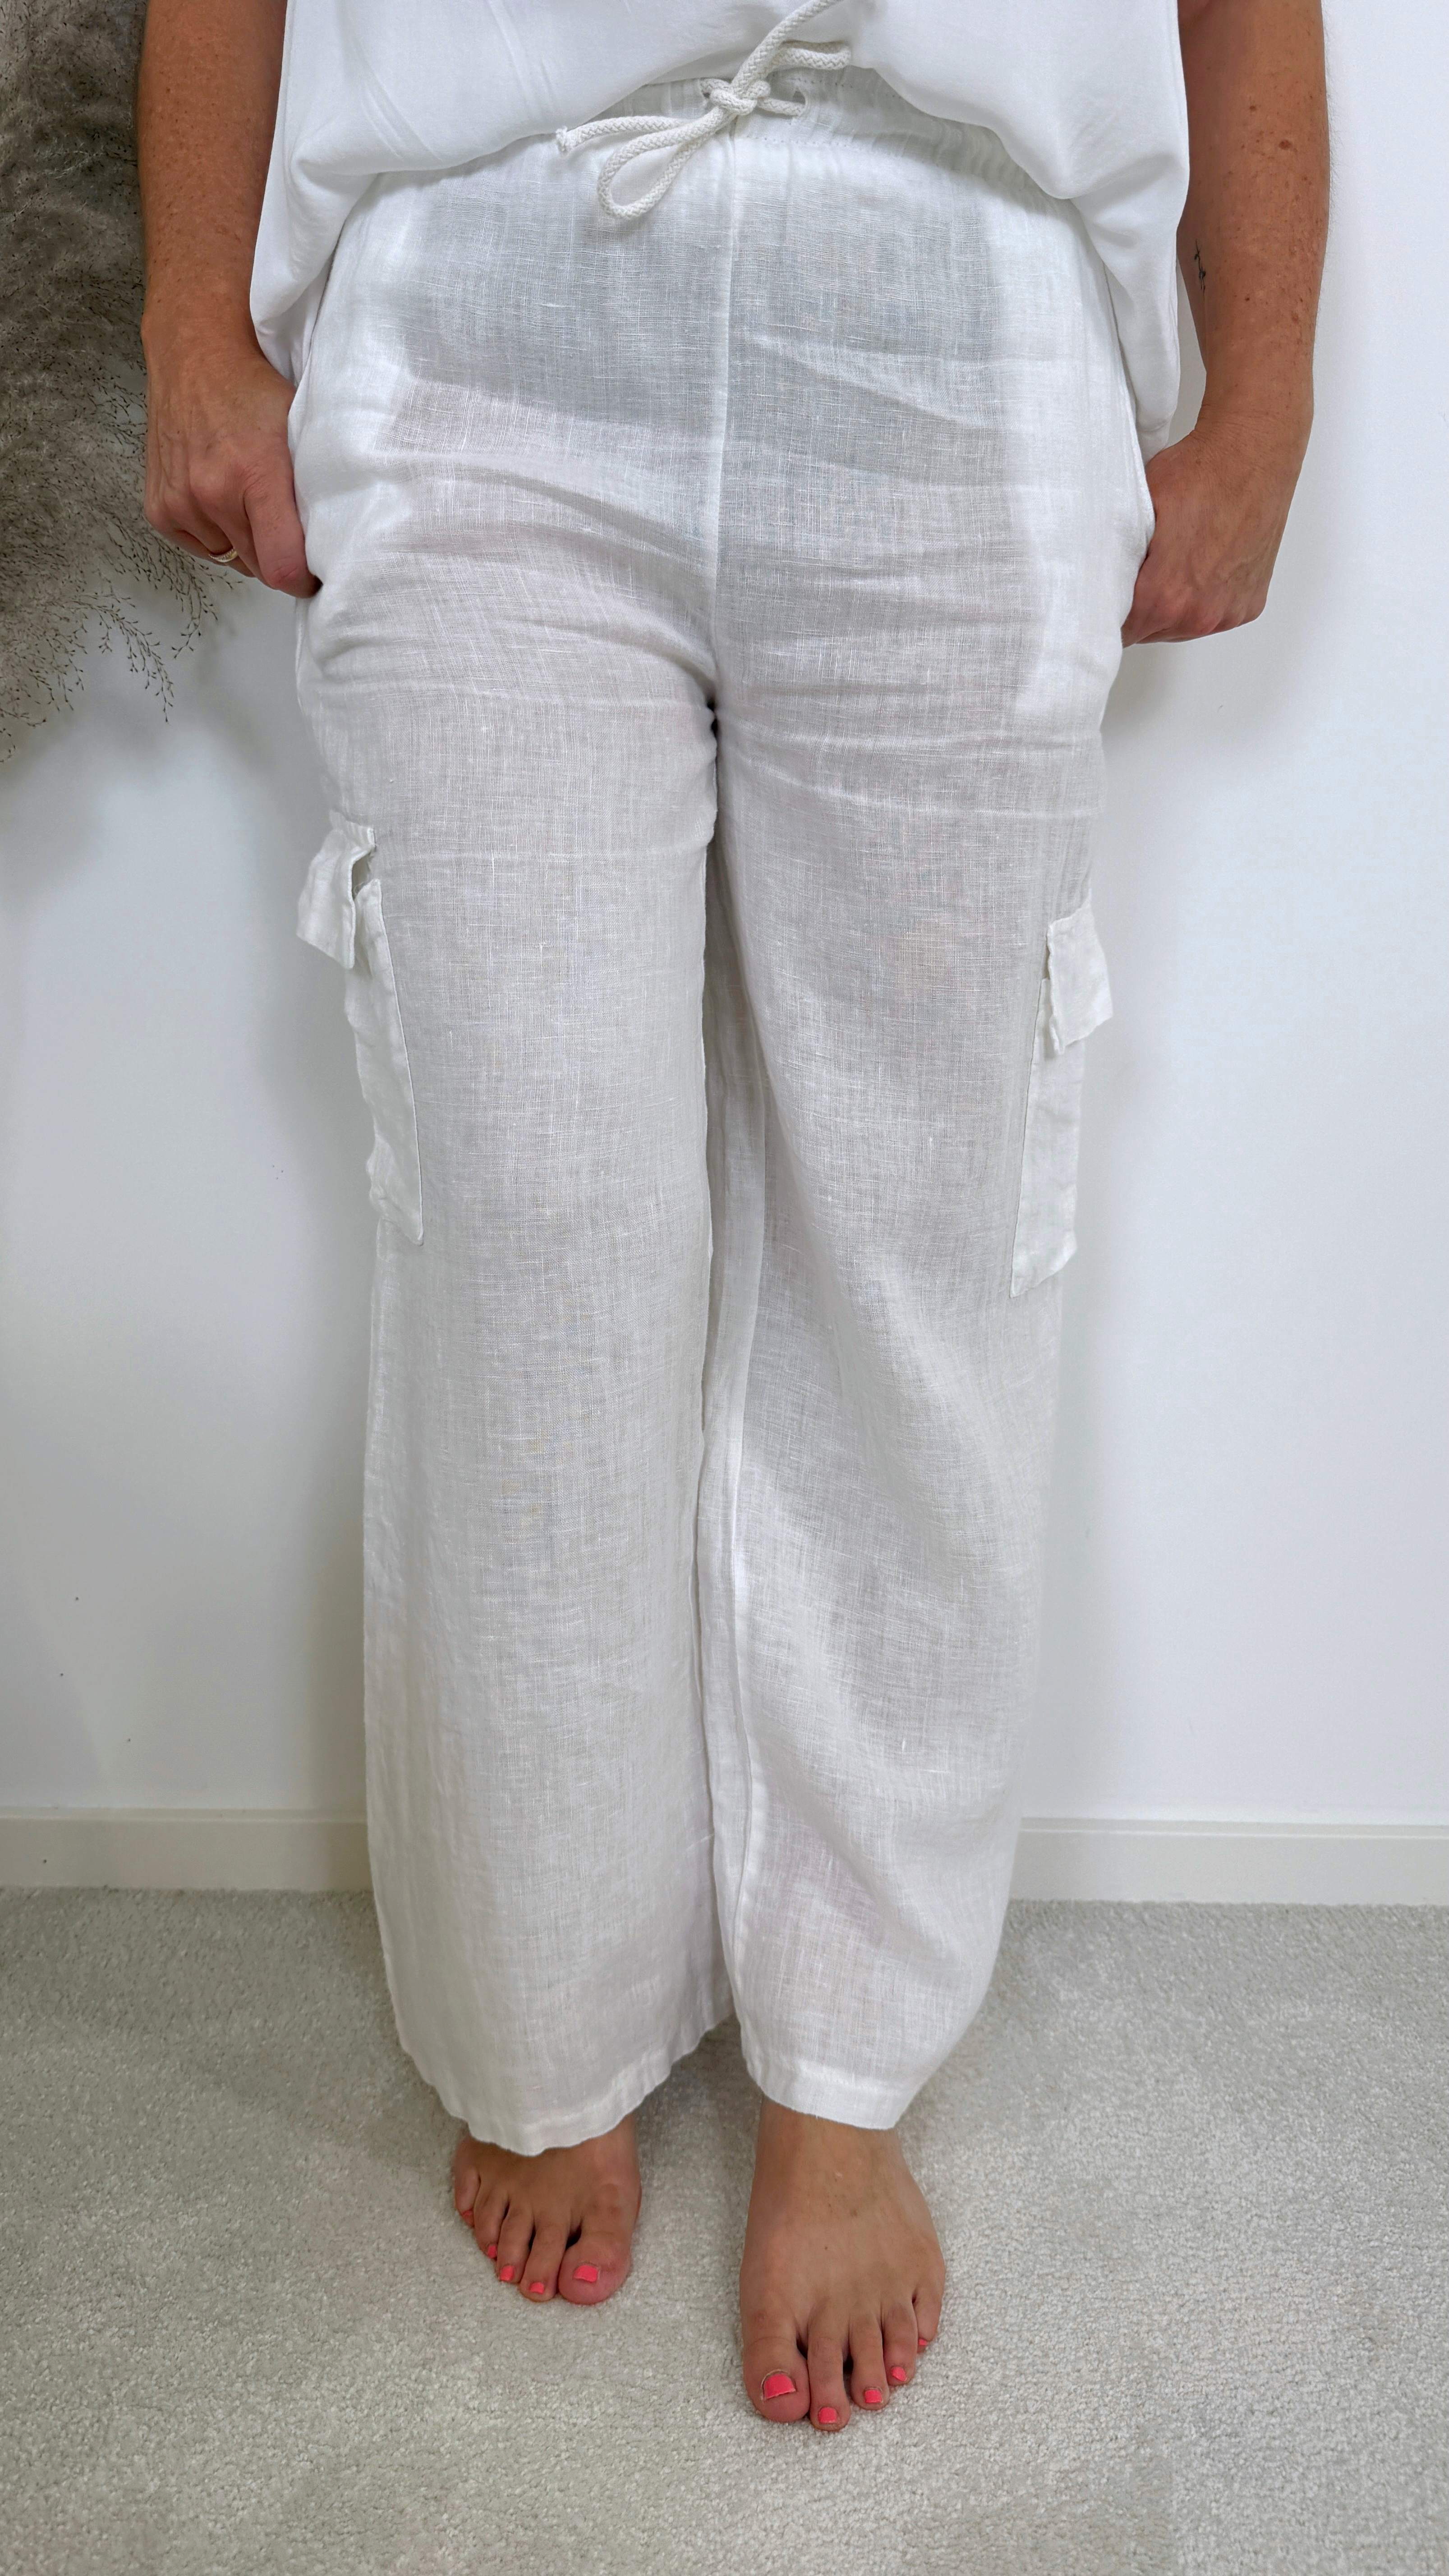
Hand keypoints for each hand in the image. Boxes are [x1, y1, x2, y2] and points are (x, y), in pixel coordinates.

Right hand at [142, 308, 317, 596]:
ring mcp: (181, 502)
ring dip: (245, 540)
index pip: (283, 569)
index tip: (314, 571)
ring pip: (231, 557)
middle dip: (277, 553)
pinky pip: (201, 546)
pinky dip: (216, 532)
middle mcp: (211, 494)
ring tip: (248, 497)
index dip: (304, 579)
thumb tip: (331, 547)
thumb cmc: (254, 391)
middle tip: (284, 521)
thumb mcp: (300, 434)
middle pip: (259, 567)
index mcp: (255, 475)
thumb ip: (314, 492)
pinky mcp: (160, 508)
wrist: (196, 356)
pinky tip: (221, 497)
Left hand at [1122, 410, 1307, 644]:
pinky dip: (1205, 599)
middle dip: (1140, 610)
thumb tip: (1097, 581)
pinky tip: (1204, 565)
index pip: (1120, 632)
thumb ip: (1117, 559)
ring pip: (1181, 627)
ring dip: (1173, 607)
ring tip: (1176, 565)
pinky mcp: (1249, 604)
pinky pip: (1214, 616)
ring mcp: (1228, 612)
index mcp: (1165, 597)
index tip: (1106, 598)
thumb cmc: (1196, 474)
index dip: (1108, 614)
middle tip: (1142, 571)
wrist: (1252, 453)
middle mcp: (1200, 614)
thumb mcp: (1136, 512)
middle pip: (1150, 632)